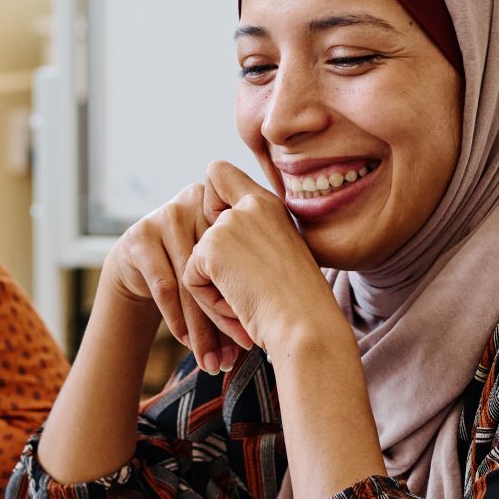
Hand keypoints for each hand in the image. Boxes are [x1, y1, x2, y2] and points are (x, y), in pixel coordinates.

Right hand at [101, 182, 252, 373]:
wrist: (141, 263)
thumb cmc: (195, 268)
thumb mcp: (221, 263)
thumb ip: (245, 280)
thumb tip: (272, 332)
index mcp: (226, 203)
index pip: (242, 252)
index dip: (252, 292)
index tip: (258, 330)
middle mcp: (196, 202)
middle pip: (216, 268)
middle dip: (228, 316)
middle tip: (242, 350)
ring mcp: (165, 215)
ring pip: (190, 281)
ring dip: (202, 327)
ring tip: (213, 360)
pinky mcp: (140, 236)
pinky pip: (164, 285)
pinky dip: (177, 319)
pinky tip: (187, 342)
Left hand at [179, 161, 342, 355]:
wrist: (307, 325)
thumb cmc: (300, 303)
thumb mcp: (280, 255)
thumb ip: (250, 237)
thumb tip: (210, 241)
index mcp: (268, 204)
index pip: (218, 172)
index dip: (210, 203)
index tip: (230, 240)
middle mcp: (249, 204)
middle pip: (200, 225)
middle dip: (213, 265)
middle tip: (248, 289)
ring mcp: (229, 224)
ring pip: (195, 259)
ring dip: (215, 289)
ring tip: (250, 303)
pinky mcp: (211, 248)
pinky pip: (190, 279)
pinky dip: (209, 302)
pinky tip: (239, 308)